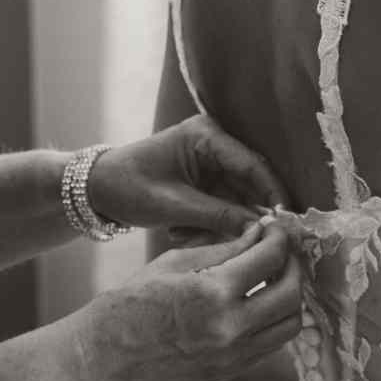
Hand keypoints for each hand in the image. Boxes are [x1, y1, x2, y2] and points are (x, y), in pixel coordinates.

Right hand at [78, 222, 301, 380]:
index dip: (279, 238)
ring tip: (275, 279)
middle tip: (281, 251)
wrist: (106, 353)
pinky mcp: (231, 371)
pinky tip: (261, 304)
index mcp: (214, 292)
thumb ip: (224, 248)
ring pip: (290, 325)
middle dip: (292, 265)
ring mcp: (233, 356)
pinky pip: (272, 345)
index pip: (270, 259)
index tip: (275, 229)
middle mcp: (231, 328)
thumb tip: (259, 234)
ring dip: (290, 297)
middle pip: (291, 293)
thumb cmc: (132, 300)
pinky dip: (275, 321)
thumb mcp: (176, 261)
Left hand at [86, 115, 289, 239]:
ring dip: (221, 225)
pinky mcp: (206, 183)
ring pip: (238, 200)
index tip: (285, 223)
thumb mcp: (173, 205)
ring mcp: (211, 164)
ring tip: (186, 235)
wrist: (95, 189)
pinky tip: (180, 232)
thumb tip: (262, 230)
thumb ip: (220, 216)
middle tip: (247, 244)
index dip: (272, 195)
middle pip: (251, 184)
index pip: (253, 165)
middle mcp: (214, 145)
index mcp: (206, 136)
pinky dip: (209, 225)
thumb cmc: (127, 187)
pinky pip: (223, 208)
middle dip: (245, 216)